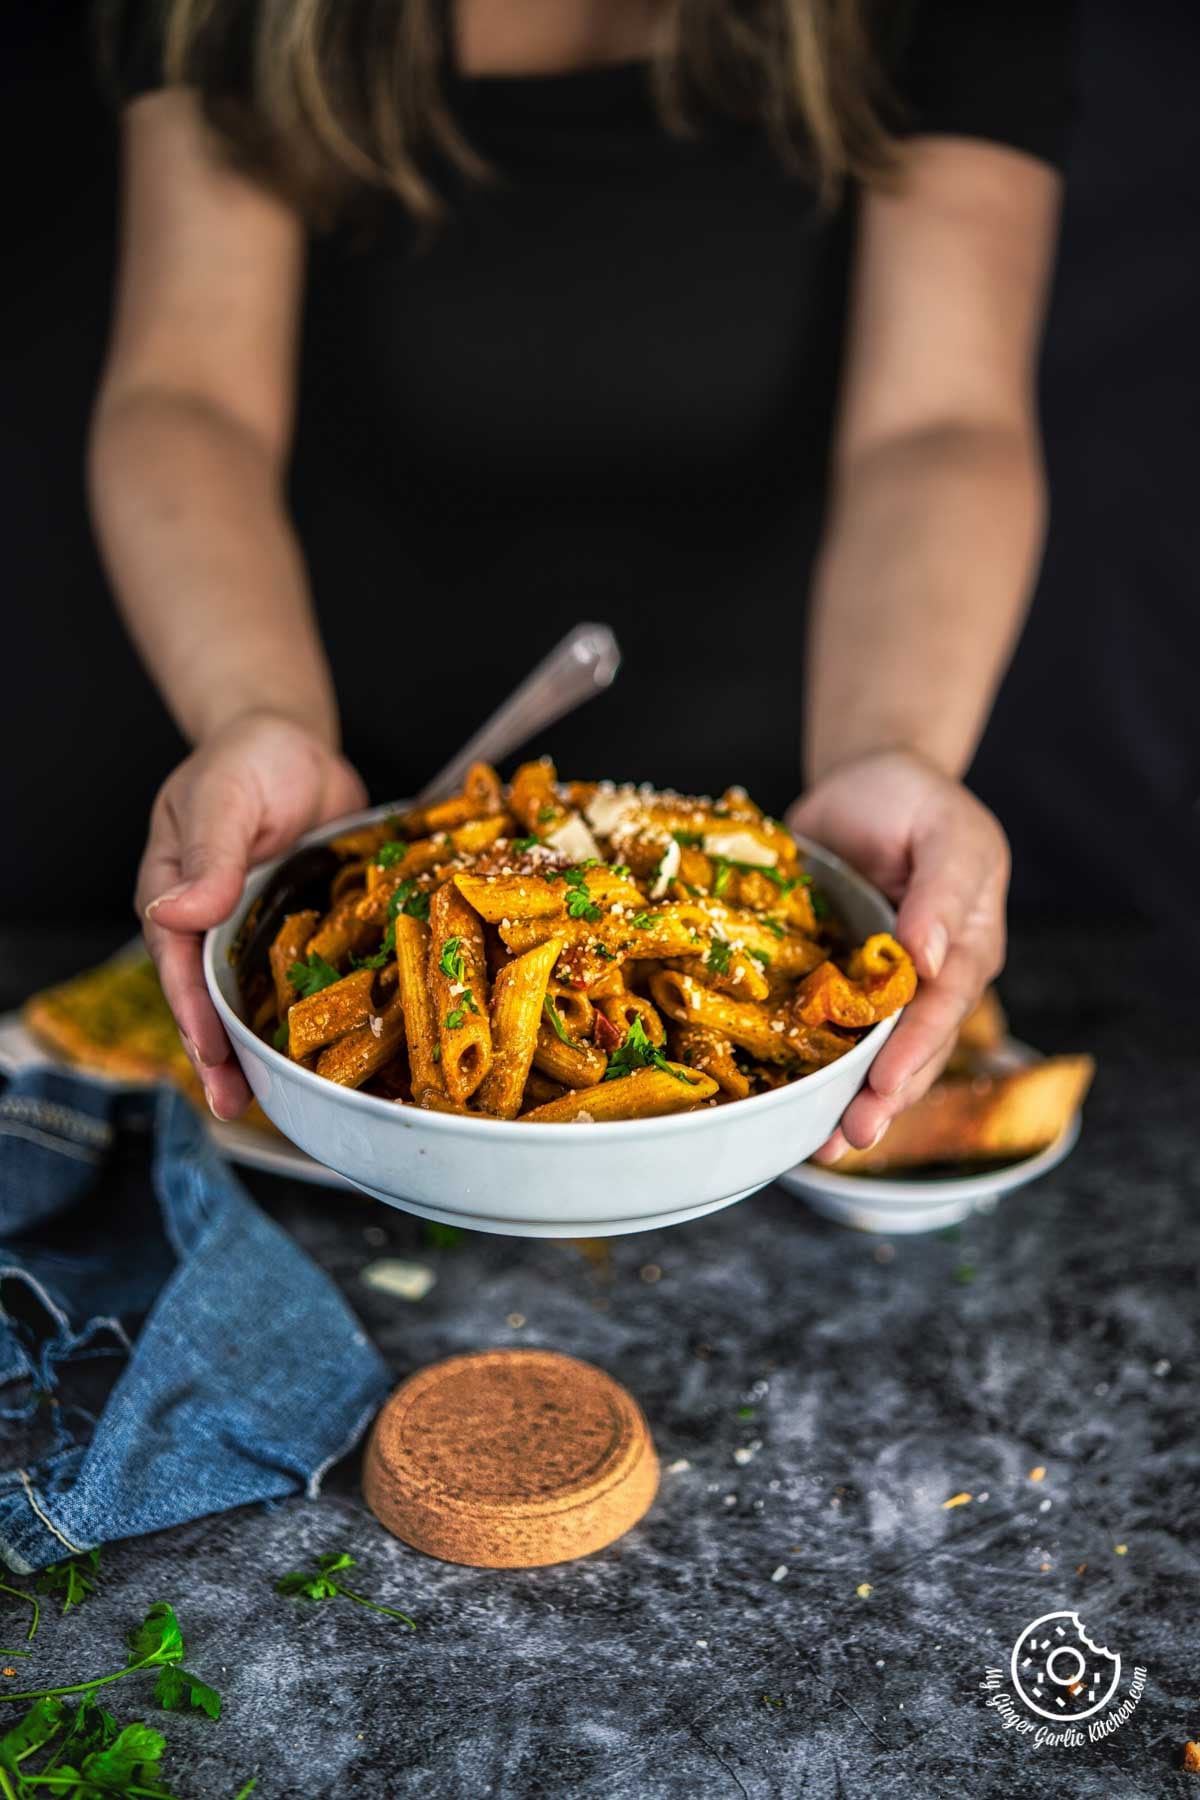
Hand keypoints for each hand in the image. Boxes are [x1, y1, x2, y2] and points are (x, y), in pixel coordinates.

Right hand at [135, 710, 366, 1119]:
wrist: (295, 742)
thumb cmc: (248, 759)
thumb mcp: (225, 796)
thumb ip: (209, 853)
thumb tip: (174, 912)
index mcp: (177, 894)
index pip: (178, 965)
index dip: (194, 1014)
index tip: (212, 1056)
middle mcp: (214, 922)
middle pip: (211, 998)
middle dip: (222, 1055)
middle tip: (239, 1104)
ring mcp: (258, 930)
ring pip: (256, 999)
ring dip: (267, 1048)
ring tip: (282, 1099)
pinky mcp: (303, 929)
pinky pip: (306, 976)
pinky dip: (315, 1012)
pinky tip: (338, 1048)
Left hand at [785, 749, 1008, 1162]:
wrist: (869, 783)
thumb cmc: (916, 802)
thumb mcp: (946, 831)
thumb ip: (942, 890)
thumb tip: (929, 956)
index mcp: (965, 946)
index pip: (943, 1008)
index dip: (915, 1050)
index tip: (885, 1087)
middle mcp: (930, 978)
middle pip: (913, 1048)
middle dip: (884, 1096)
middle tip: (849, 1137)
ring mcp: (885, 986)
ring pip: (875, 1053)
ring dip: (850, 1100)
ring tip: (823, 1148)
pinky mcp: (841, 981)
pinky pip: (832, 1031)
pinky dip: (816, 1069)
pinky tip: (791, 1105)